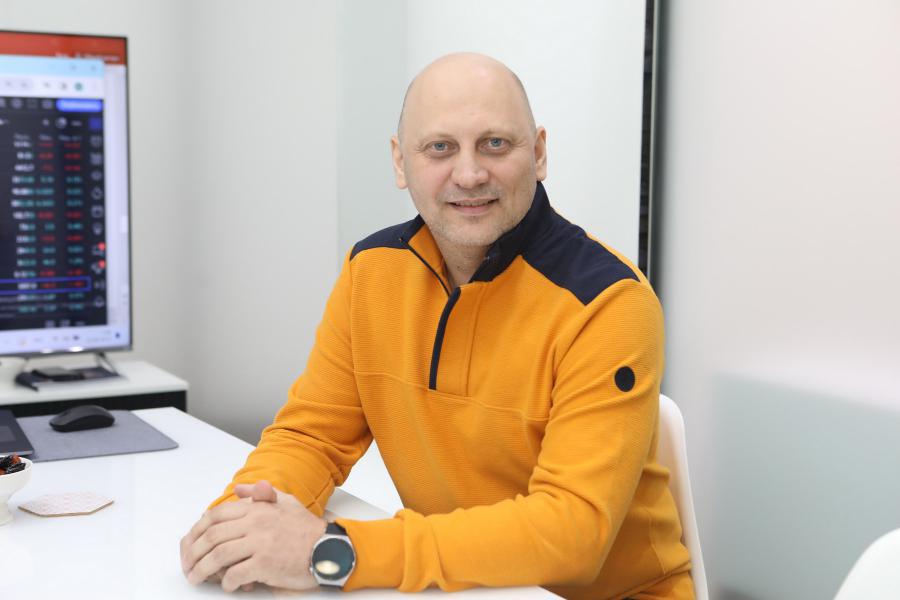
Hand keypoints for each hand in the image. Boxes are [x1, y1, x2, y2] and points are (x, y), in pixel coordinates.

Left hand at [179, 480, 326, 591]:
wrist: (328, 548)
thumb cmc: (306, 529)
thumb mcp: (285, 502)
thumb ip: (261, 495)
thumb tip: (239, 490)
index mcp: (258, 508)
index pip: (217, 515)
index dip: (199, 529)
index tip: (192, 541)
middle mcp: (256, 523)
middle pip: (213, 535)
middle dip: (195, 551)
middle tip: (188, 563)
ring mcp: (260, 543)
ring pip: (219, 555)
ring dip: (202, 569)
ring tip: (196, 577)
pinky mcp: (265, 564)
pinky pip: (236, 573)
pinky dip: (227, 581)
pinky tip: (227, 584)